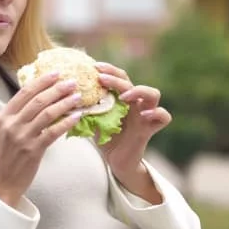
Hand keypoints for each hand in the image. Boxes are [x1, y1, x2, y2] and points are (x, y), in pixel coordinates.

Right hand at [0, 71, 82, 206]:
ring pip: (47, 113)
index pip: (24, 92)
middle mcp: (11, 124)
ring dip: (64, 103)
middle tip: (72, 82)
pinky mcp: (33, 150)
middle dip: (57, 89)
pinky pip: (53, 132)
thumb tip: (40, 98)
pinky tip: (77, 116)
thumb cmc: (6, 157)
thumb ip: (18, 116)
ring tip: (78, 96)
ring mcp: (22, 137)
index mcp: (3, 116)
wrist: (1, 183)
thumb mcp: (5, 131)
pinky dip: (66, 122)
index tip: (56, 73)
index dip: (42, 81)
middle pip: (38, 100)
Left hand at [95, 62, 171, 201]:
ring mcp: (145, 114)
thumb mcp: (93, 121)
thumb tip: (64, 97)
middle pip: (132, 82)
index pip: (120, 76)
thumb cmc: (106, 139)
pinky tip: (144, 115)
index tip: (94, 67)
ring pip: (154, 93)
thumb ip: (85, 109)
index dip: (109, 70)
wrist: (117, 161)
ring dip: (139, 91)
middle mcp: (135, 103)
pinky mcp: (150, 128)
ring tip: (124, 96)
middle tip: (101, 79)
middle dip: (117, 78)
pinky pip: (164, 116)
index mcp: (122, 98)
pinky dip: (157, 113)